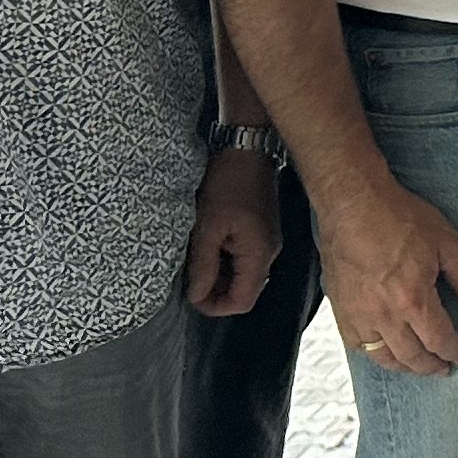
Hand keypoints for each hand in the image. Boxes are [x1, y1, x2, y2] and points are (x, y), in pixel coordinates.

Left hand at [180, 147, 282, 315]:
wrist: (247, 151)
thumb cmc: (228, 185)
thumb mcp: (208, 227)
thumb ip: (203, 266)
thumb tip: (196, 297)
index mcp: (259, 256)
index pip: (241, 301)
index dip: (215, 306)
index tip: (190, 295)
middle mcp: (269, 254)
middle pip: (244, 291)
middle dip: (215, 291)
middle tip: (188, 277)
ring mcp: (267, 242)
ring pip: (242, 275)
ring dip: (218, 274)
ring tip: (195, 258)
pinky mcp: (262, 232)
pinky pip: (244, 258)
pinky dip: (225, 259)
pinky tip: (208, 244)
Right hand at [315, 175, 457, 377]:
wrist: (352, 204)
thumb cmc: (399, 218)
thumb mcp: (446, 242)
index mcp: (414, 301)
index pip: (439, 339)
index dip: (453, 351)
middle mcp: (385, 316)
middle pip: (411, 356)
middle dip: (430, 366)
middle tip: (442, 369)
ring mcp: (358, 315)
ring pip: (381, 356)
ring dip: (402, 366)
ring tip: (415, 367)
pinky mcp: (339, 307)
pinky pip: (355, 344)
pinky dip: (371, 354)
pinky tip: (380, 352)